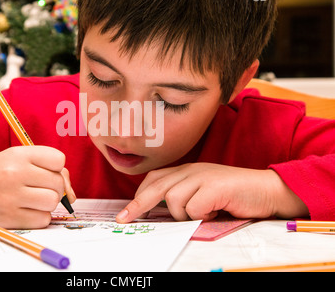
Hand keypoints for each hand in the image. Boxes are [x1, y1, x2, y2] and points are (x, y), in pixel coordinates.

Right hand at [0, 146, 75, 228]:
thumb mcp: (18, 159)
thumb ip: (49, 169)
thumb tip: (71, 195)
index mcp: (18, 154)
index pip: (59, 159)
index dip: (56, 168)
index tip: (44, 171)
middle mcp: (14, 174)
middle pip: (58, 183)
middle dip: (54, 187)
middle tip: (38, 187)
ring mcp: (10, 197)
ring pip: (53, 202)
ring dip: (47, 203)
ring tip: (32, 199)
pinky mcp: (8, 218)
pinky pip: (42, 220)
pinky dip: (39, 217)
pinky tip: (25, 210)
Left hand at [116, 163, 308, 222]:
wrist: (268, 190)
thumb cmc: (235, 195)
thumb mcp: (204, 192)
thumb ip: (184, 196)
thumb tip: (159, 212)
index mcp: (187, 171)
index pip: (155, 179)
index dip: (138, 195)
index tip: (126, 213)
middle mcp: (191, 170)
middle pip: (155, 186)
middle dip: (137, 205)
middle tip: (123, 220)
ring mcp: (203, 176)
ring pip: (173, 199)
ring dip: (184, 214)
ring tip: (204, 214)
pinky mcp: (214, 187)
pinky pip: (193, 208)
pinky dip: (201, 216)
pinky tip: (215, 213)